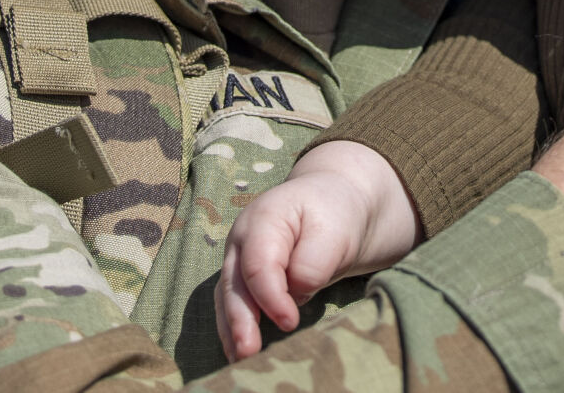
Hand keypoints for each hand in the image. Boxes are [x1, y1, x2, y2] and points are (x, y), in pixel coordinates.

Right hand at [215, 141, 420, 360]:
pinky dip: (233, 329)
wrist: (334, 203)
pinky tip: (238, 353)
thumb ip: (313, 263)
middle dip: (239, 320)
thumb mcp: (335, 230)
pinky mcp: (243, 277)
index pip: (258, 264)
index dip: (271, 296)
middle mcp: (243, 238)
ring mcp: (239, 257)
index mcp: (264, 217)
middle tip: (249, 352)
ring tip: (241, 360)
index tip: (290, 322)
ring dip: (231, 330)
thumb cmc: (335, 214)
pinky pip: (232, 304)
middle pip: (234, 282)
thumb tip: (295, 294)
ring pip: (227, 297)